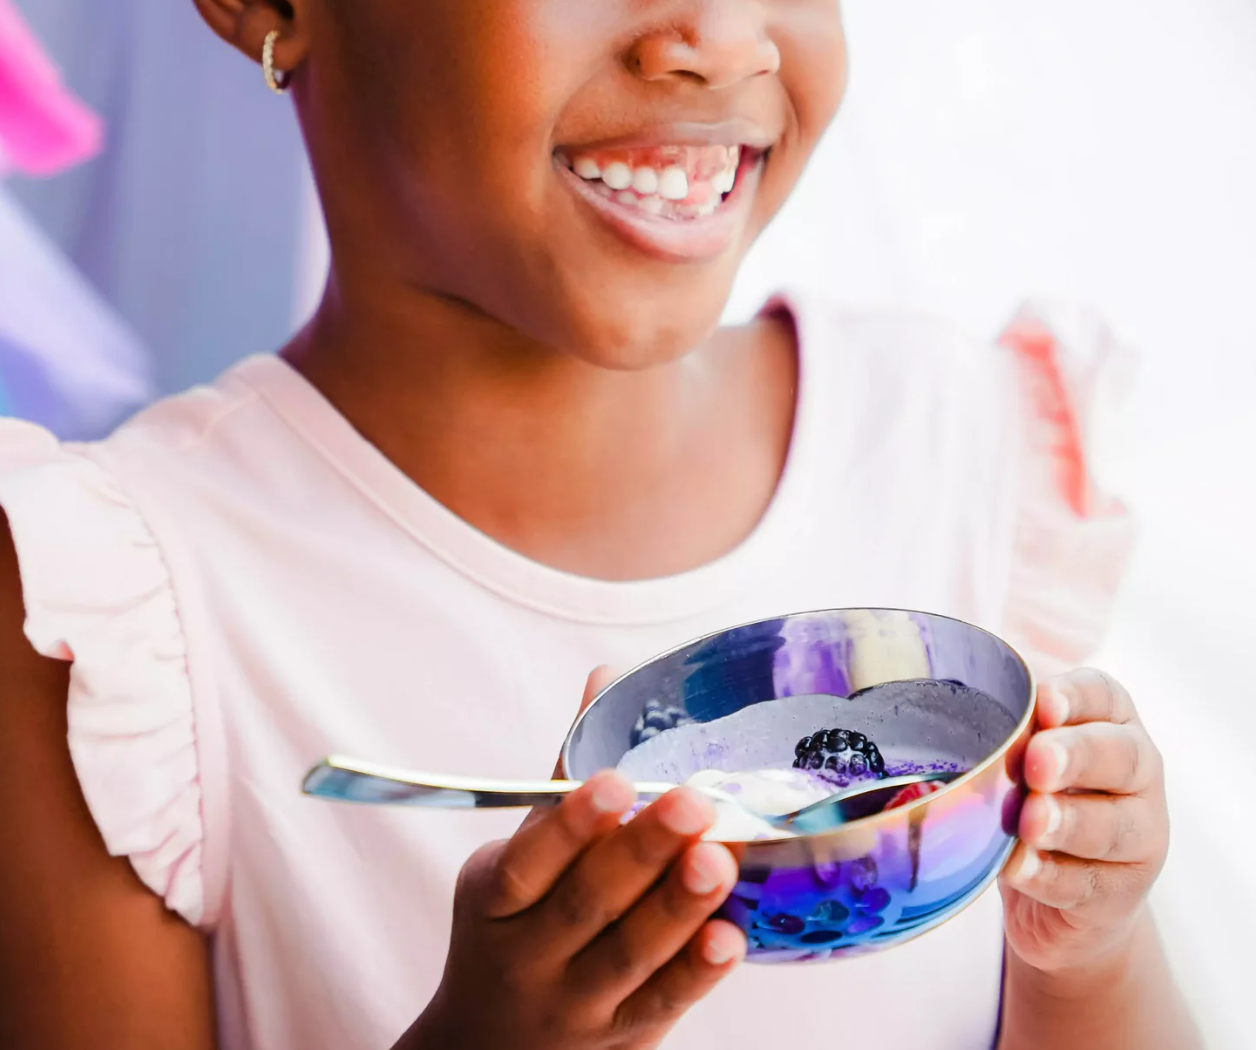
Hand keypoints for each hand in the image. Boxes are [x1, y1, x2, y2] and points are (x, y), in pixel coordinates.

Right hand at [409, 671, 745, 1049]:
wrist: (489, 1045)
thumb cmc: (515, 926)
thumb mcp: (519, 858)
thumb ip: (566, 775)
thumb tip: (605, 677)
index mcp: (496, 899)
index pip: (526, 861)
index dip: (569, 824)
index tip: (612, 783)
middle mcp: (528, 954)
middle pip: (585, 903)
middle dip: (641, 852)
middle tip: (692, 803)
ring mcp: (576, 1001)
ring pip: (628, 955)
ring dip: (676, 906)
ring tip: (717, 859)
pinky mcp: (624, 1034)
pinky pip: (662, 1003)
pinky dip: (695, 972)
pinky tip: (730, 936)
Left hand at [1000, 668, 1168, 975]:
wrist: (1049, 892)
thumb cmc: (1025, 795)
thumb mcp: (1014, 750)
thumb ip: (1002, 721)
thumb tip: (955, 698)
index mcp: (1110, 724)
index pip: (1104, 697)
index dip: (1076, 696)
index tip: (1042, 702)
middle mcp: (1136, 775)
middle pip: (1121, 756)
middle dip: (1077, 756)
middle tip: (1037, 760)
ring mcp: (1138, 837)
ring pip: (1112, 826)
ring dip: (1068, 822)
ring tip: (1030, 822)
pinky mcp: (1119, 894)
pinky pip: (1086, 884)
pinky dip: (1048, 876)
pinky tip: (1018, 867)